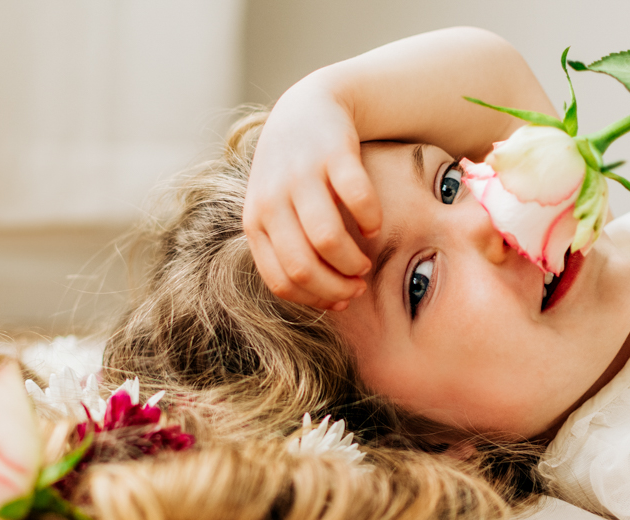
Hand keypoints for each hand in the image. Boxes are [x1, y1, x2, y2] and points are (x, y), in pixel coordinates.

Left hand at [243, 80, 381, 310]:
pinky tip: (374, 225)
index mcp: (255, 221)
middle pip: (303, 267)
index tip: (341, 299)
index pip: (281, 280)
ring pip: (327, 240)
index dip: (316, 299)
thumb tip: (327, 299)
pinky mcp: (333, 154)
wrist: (307, 109)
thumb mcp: (276, 210)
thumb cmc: (294, 173)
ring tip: (365, 262)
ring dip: (353, 262)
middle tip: (357, 285)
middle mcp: (272, 200)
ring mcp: (301, 175)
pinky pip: (358, 200)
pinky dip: (371, 221)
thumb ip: (288, 250)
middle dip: (337, 287)